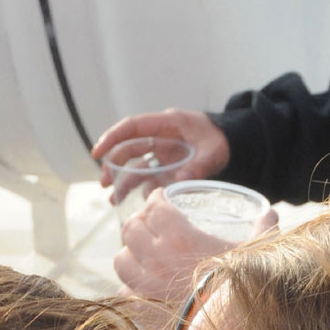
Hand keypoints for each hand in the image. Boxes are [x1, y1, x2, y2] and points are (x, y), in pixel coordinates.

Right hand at [92, 109, 230, 193]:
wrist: (233, 143)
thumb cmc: (221, 139)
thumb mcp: (213, 151)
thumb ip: (198, 166)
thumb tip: (178, 182)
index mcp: (166, 124)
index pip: (132, 128)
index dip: (112, 138)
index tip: (97, 152)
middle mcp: (160, 139)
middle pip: (129, 149)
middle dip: (114, 165)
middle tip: (104, 183)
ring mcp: (163, 155)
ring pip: (137, 167)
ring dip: (124, 182)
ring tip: (113, 200)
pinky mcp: (168, 170)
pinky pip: (151, 180)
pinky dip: (143, 192)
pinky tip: (140, 205)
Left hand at [113, 188, 277, 302]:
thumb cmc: (242, 291)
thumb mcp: (257, 254)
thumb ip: (264, 230)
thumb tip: (270, 214)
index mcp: (180, 238)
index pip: (154, 207)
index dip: (154, 199)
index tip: (158, 199)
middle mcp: (156, 259)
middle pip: (131, 229)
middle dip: (139, 222)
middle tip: (148, 224)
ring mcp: (145, 287)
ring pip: (121, 260)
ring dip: (129, 254)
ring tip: (139, 255)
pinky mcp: (141, 312)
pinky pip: (125, 293)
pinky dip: (130, 288)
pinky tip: (140, 289)